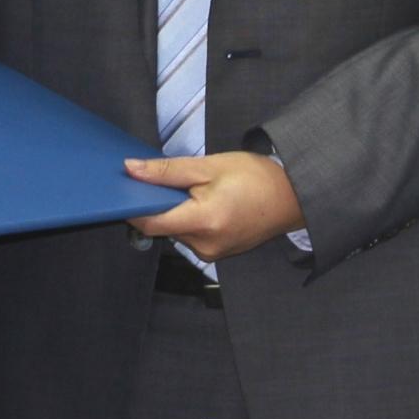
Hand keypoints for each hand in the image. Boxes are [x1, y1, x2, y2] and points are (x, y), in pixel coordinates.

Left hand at [122, 151, 303, 261]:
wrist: (292, 198)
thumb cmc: (254, 177)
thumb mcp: (208, 166)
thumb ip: (167, 171)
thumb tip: (131, 169)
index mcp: (203, 222)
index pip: (150, 223)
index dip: (133, 207)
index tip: (126, 189)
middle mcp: (205, 245)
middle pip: (163, 227)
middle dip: (158, 204)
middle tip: (164, 179)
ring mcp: (212, 253)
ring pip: (176, 231)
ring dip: (175, 212)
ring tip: (192, 189)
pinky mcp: (217, 253)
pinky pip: (191, 236)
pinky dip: (188, 219)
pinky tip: (202, 202)